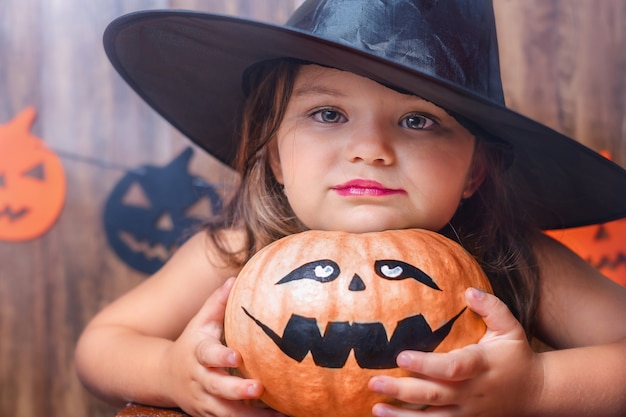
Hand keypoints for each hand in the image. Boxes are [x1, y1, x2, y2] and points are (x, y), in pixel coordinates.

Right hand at [161, 278, 285, 416]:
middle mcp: (199, 379)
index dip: (221, 356)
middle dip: (237, 390)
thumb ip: (216, 303)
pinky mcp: (208, 415)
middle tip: (259, 388)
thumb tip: (234, 279)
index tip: (236, 357)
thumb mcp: (200, 322)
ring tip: (277, 413)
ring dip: (249, 416)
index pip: (208, 354)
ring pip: (225, 413)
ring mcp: (203, 400)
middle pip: (217, 388)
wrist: (163, 377)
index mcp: (198, 353)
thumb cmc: (192, 343)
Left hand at [369, 288, 543, 416]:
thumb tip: (469, 291)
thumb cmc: (517, 355)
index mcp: (481, 365)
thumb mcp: (510, 327)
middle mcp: (472, 391)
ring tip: (377, 408)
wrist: (536, 392)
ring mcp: (468, 411)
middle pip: (434, 394)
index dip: (426, 365)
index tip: (401, 357)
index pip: (452, 368)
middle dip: (402, 391)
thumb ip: (492, 308)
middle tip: (374, 382)